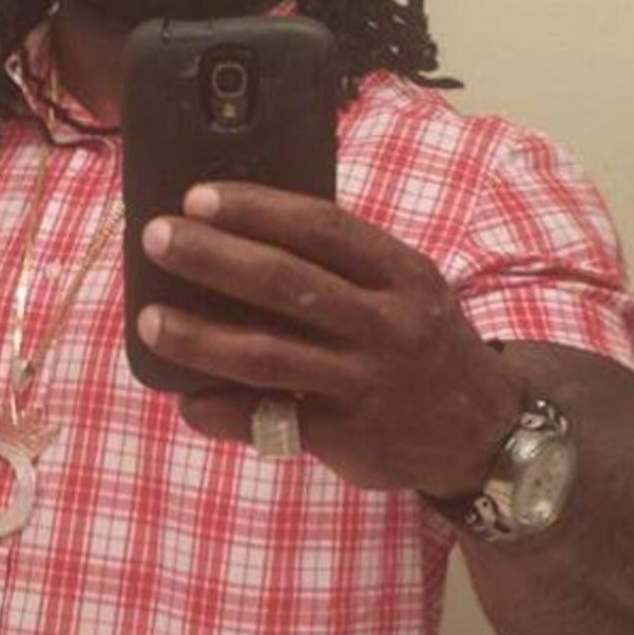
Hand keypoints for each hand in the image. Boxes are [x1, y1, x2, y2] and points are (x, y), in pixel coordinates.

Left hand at [137, 182, 522, 496]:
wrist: (484, 431)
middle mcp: (386, 324)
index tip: (197, 197)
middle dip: (212, 257)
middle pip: (285, 284)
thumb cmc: (425, 342)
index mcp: (402, 273)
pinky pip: (270, 421)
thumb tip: (245, 235)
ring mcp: (365, 382)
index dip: (256, 209)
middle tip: (156, 239)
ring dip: (199, 337)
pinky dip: (221, 411)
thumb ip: (348, 266)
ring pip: (267, 355)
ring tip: (149, 321)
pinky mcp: (348, 438)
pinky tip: (186, 401)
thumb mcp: (408, 291)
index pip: (323, 228)